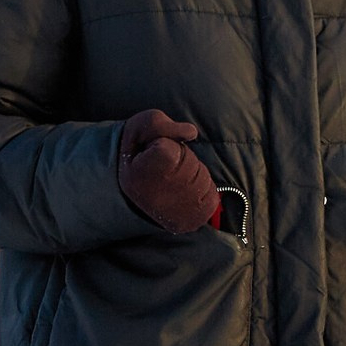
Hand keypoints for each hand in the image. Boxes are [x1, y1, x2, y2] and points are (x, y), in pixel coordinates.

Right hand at [117, 110, 216, 235]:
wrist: (132, 193)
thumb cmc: (136, 154)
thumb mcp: (139, 129)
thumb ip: (163, 124)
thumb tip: (192, 132)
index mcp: (140, 175)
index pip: (168, 150)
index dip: (162, 145)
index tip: (149, 154)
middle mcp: (158, 198)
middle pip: (189, 162)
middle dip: (181, 158)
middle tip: (162, 168)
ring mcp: (175, 213)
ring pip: (202, 178)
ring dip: (191, 174)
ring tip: (170, 180)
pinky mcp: (192, 221)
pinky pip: (212, 195)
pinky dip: (202, 190)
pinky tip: (182, 192)